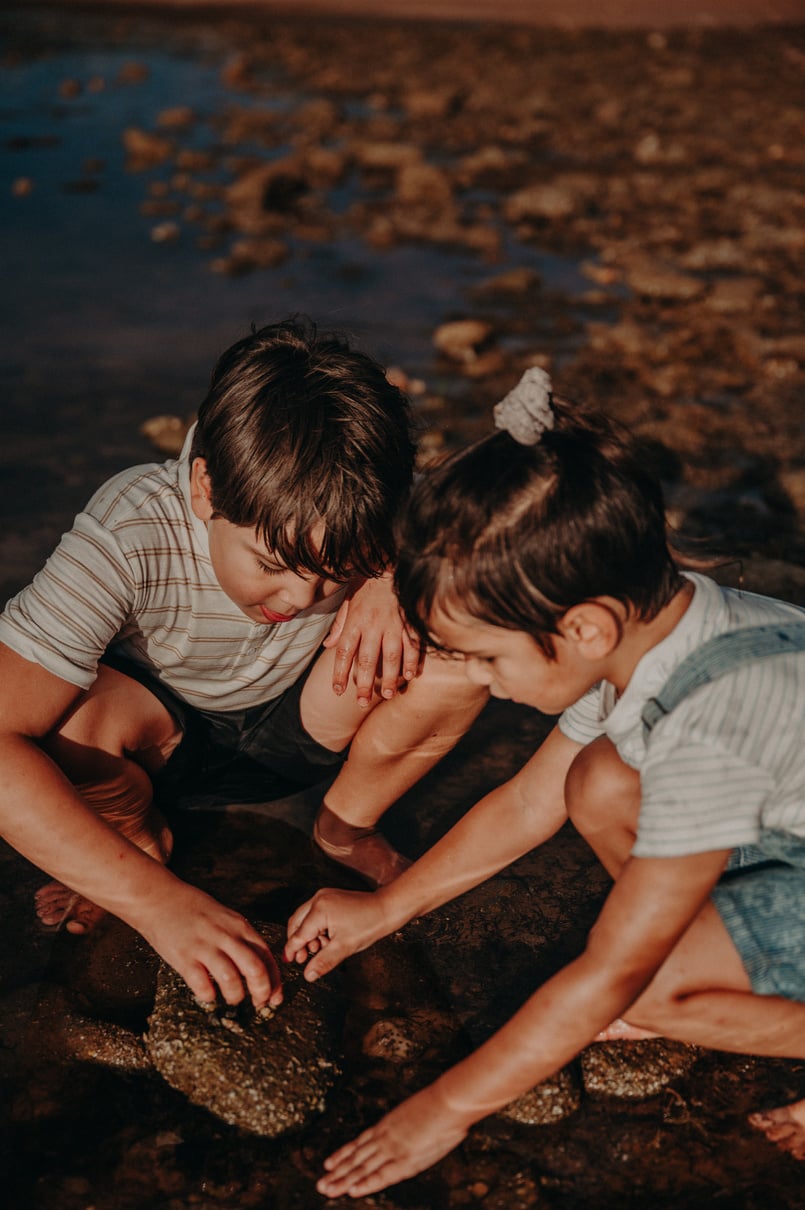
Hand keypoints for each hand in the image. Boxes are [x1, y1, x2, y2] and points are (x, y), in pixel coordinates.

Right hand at [134, 878, 282, 1008]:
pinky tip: (209, 995)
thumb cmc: (192, 909)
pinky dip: (209, 996)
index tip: (275, 995)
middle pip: (255, 970)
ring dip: (236, 996)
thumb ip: (240, 938)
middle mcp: (225, 936)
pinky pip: (203, 986)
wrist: (158, 897)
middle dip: (262, 992)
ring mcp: (204, 947)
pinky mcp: (184, 958)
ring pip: (232, 980)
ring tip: (233, 999)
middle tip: (259, 1004)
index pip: (266, 956)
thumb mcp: (225, 917)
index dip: (275, 980)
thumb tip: (259, 966)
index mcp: (239, 926)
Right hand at [284, 886, 387, 979]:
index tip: (288, 961)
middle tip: (302, 958)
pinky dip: (316, 928)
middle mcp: (318, 899)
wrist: (387, 908)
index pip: (298, 934)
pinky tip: (325, 940)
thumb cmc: (369, 925)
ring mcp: (325, 896)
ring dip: (307, 935)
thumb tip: (308, 975)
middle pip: (296, 922)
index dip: (292, 950)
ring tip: (318, 950)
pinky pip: (315, 913)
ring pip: (305, 918)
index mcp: (319, 910)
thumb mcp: (344, 947)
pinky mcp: (331, 897)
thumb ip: (323, 962)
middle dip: (297, 941)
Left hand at [317, 1083, 468, 1197]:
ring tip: (327, 1189)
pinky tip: (352, 1190)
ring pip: (363, 1167)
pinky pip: (382, 1174)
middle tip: (321, 1183)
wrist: (449, 1101)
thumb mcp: (422, 1110)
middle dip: (338, 1172)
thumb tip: (417, 1126)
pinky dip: (366, 1183)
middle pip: (357, 1157)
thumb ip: (413, 1121)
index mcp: (390, 1123)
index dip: (344, 1153)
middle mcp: (386, 1136)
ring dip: (344, 1180)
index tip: (330, 1162)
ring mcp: (393, 1147)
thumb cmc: (443, 1104)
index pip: (361, 1142)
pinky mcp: (404, 1158)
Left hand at [324, 573, 421, 705]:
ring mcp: (393, 625)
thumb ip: (339, 624)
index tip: (338, 691)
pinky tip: (410, 676)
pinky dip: (412, 662)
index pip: (343, 652)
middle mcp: (372, 625)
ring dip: (389, 678)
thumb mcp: (348, 600)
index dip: (339, 673)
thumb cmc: (368, 583)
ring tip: (387, 695)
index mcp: (355, 621)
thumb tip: (328, 645)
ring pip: (391, 657)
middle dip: (364, 684)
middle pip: (366, 660)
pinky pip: (412, 646)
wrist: (391, 564)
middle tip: (361, 703)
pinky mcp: (410, 623)